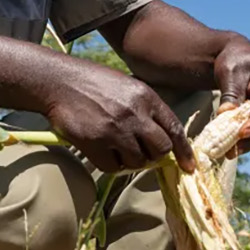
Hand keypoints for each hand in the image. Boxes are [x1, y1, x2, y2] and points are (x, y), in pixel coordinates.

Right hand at [43, 60, 195, 173]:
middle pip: (160, 149)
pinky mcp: (96, 143)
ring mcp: (115, 129)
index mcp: (147, 97)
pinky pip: (113, 167)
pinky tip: (103, 151)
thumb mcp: (129, 88)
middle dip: (154, 155)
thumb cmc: (95, 84)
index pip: (174, 129)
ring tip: (116, 147)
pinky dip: (111, 164)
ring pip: (138, 161)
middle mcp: (135, 114)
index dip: (184, 152)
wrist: (60, 82)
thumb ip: (146, 111)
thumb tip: (161, 141)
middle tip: (140, 152)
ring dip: (130, 160)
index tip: (189, 167)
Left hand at [213, 37, 249, 154]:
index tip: (242, 133)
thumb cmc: (235, 61)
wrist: (237, 57)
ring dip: (249, 144)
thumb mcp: (231, 73)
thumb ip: (231, 94)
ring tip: (230, 153)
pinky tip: (232, 148)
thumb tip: (226, 115)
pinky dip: (246, 141)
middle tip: (232, 150)